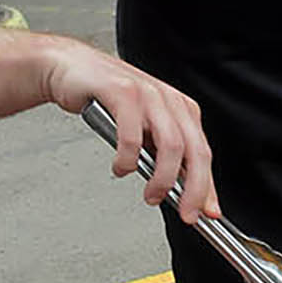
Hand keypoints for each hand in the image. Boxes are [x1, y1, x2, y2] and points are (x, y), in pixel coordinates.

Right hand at [37, 39, 218, 222]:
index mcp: (181, 109)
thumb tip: (182, 192)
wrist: (72, 69)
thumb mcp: (145, 130)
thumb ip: (164, 157)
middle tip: (186, 213)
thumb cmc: (108, 100)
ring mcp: (148, 95)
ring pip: (170, 145)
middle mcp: (169, 100)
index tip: (208, 213)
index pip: (203, 153)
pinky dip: (128, 160)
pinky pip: (132, 136)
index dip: (208, 187)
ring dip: (163, 179)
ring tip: (151, 195)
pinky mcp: (122, 93)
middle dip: (194, 189)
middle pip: (194, 151)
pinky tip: (122, 168)